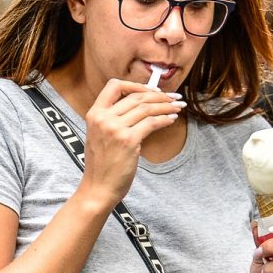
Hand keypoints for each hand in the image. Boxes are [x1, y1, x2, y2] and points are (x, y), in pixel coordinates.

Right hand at [79, 79, 183, 206]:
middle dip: (159, 95)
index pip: (114, 86)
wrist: (98, 188)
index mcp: (94, 114)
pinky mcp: (128, 140)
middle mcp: (103, 118)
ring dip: (166, 105)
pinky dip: (165, 119)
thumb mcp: (99, 135)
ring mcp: (115, 129)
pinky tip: (172, 119)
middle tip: (174, 97)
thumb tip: (139, 105)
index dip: (135, 84)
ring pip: (146, 108)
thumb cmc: (102, 165)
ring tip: (178, 106)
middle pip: (136, 96)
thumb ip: (112, 119)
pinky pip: (152, 123)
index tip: (152, 89)